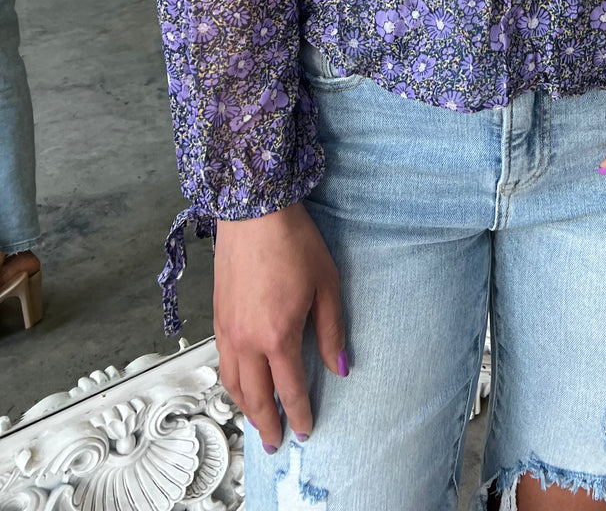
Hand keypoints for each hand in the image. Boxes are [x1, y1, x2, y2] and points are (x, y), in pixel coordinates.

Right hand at [213, 202, 345, 449]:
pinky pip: (222, 361)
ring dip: (244, 407)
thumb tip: (341, 366)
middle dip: (266, 423)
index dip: (299, 413)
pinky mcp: (217, 314)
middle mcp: (246, 339)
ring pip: (231, 382)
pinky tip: (238, 382)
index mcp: (277, 336)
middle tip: (275, 443)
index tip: (306, 430)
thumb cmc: (294, 241)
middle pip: (255, 396)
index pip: (289, 389)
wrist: (254, 210)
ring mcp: (227, 328)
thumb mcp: (326, 284)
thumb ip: (332, 330)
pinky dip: (230, 381)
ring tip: (256, 420)